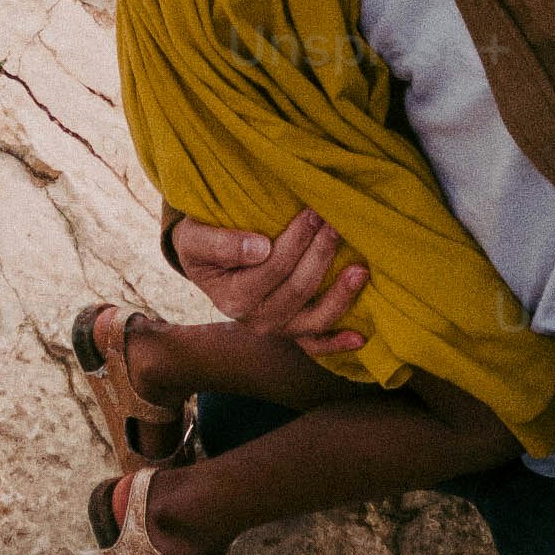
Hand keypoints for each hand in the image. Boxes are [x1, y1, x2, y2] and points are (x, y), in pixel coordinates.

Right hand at [168, 209, 365, 353]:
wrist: (203, 264)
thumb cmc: (201, 243)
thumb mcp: (195, 239)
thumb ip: (221, 243)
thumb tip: (260, 248)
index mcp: (233, 298)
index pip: (272, 267)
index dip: (296, 240)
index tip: (313, 211)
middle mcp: (256, 320)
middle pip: (298, 288)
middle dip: (320, 253)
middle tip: (335, 222)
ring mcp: (277, 329)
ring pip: (315, 318)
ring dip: (340, 294)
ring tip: (360, 269)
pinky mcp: (292, 332)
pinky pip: (317, 343)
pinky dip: (338, 343)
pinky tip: (359, 337)